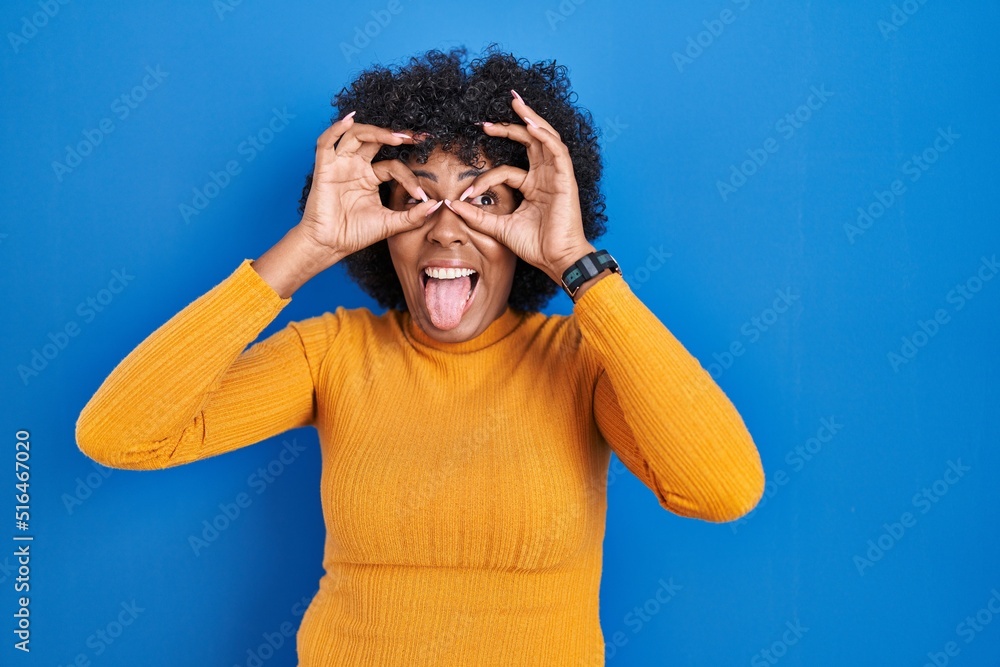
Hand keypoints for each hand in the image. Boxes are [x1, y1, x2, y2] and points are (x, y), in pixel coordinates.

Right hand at [297, 112, 440, 257]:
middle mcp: (356, 167)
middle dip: (395, 136)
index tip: (421, 194)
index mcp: (371, 178)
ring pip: (355, 135)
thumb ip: (413, 216)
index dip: (408, 177)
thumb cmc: (356, 234)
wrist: (331, 246)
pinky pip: (326, 143)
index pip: (393, 166)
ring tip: (396, 137)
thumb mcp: (391, 224)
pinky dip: (335, 129)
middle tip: (416, 137)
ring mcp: (340, 165)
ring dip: (375, 131)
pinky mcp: (324, 168)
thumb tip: (437, 205)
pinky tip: (349, 120)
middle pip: (375, 140)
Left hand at [443, 91, 595, 284]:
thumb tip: (451, 204)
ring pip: (545, 138)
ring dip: (530, 119)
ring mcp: (557, 176)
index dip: (484, 178)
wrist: (555, 260)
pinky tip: (530, 125)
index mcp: (532, 187)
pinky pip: (557, 150)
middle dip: (510, 126)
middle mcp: (545, 177)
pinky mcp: (566, 179)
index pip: (506, 171)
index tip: (465, 193)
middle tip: (486, 121)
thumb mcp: (499, 227)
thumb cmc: (534, 246)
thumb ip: (477, 216)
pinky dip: (545, 135)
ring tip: (515, 104)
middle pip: (529, 142)